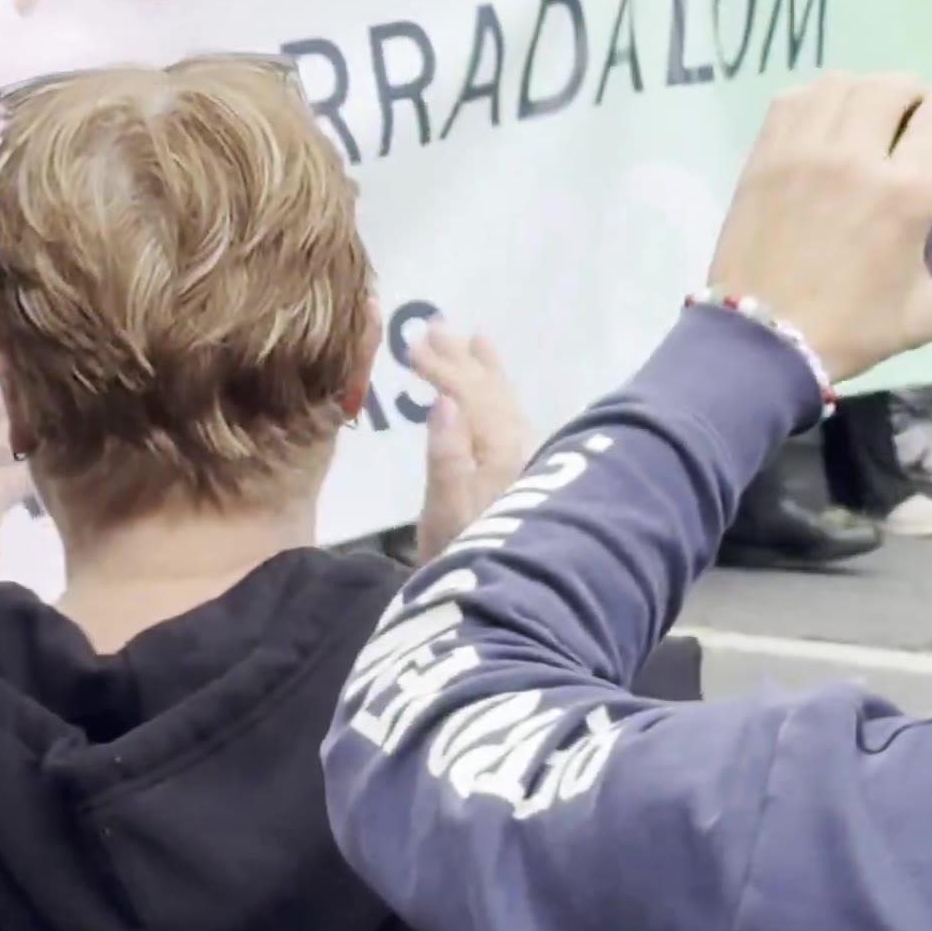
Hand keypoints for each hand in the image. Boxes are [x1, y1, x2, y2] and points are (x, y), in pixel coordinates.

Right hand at [412, 326, 529, 560]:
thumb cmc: (459, 558)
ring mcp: (520, 463)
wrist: (494, 604)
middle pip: (490, 391)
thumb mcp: (445, 512)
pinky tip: (489, 396)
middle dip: (461, 359)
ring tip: (473, 339)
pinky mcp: (517, 478)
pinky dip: (498, 397)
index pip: (470, 394)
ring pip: (503, 403)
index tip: (410, 346)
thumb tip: (446, 398)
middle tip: (433, 326)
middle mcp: (517, 449)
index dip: (442, 367)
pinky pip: (508, 420)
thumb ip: (447, 456)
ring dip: (482, 371)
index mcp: (498, 451)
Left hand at [707, 74, 931, 383]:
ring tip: (866, 113)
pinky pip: (793, 99)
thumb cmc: (849, 327)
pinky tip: (820, 120)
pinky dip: (814, 98)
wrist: (762, 337)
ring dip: (863, 90)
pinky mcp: (765, 154)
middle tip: (911, 115)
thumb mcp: (921, 320)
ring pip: (841, 84)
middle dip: (911, 92)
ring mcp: (805, 150)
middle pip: (891, 85)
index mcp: (907, 191)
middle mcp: (857, 156)